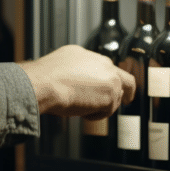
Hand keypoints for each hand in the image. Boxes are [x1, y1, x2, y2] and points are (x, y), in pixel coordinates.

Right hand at [17, 45, 135, 120]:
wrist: (44, 84)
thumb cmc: (46, 77)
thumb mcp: (62, 64)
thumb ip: (77, 69)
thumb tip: (78, 81)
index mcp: (89, 55)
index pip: (107, 68)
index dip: (107, 80)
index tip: (105, 88)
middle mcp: (103, 64)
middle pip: (125, 80)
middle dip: (123, 92)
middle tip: (124, 100)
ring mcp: (110, 79)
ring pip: (115, 97)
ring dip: (102, 106)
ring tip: (83, 108)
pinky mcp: (111, 95)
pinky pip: (108, 110)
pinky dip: (96, 115)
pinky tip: (82, 112)